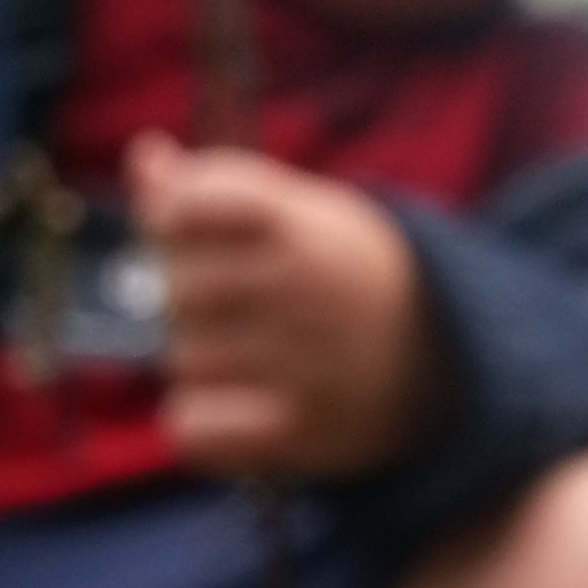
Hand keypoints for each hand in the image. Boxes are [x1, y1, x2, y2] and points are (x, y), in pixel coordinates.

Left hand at [126, 134, 450, 478]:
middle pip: (175, 287)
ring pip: (184, 357)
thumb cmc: (348, 276)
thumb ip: (216, 186)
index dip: (172, 216)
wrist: (443, 359)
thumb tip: (144, 156)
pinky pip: (192, 427)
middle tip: (236, 302)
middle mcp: (302, 291)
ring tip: (250, 353)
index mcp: (304, 226)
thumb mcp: (301, 213)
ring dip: (201, 357)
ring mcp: (300, 364)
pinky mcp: (295, 431)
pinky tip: (228, 406)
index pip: (188, 203)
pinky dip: (198, 420)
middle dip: (189, 292)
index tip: (195, 228)